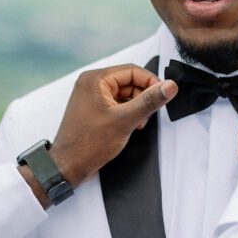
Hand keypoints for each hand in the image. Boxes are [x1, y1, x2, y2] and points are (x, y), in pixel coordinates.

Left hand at [49, 64, 177, 187]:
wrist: (68, 166)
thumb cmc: (88, 144)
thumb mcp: (125, 120)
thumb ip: (149, 101)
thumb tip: (169, 86)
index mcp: (95, 79)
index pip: (132, 70)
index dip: (151, 82)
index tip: (165, 94)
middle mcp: (92, 84)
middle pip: (130, 82)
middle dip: (142, 98)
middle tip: (146, 116)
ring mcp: (92, 98)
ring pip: (126, 95)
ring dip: (136, 108)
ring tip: (136, 124)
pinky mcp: (95, 110)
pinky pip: (118, 105)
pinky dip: (128, 114)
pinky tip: (130, 127)